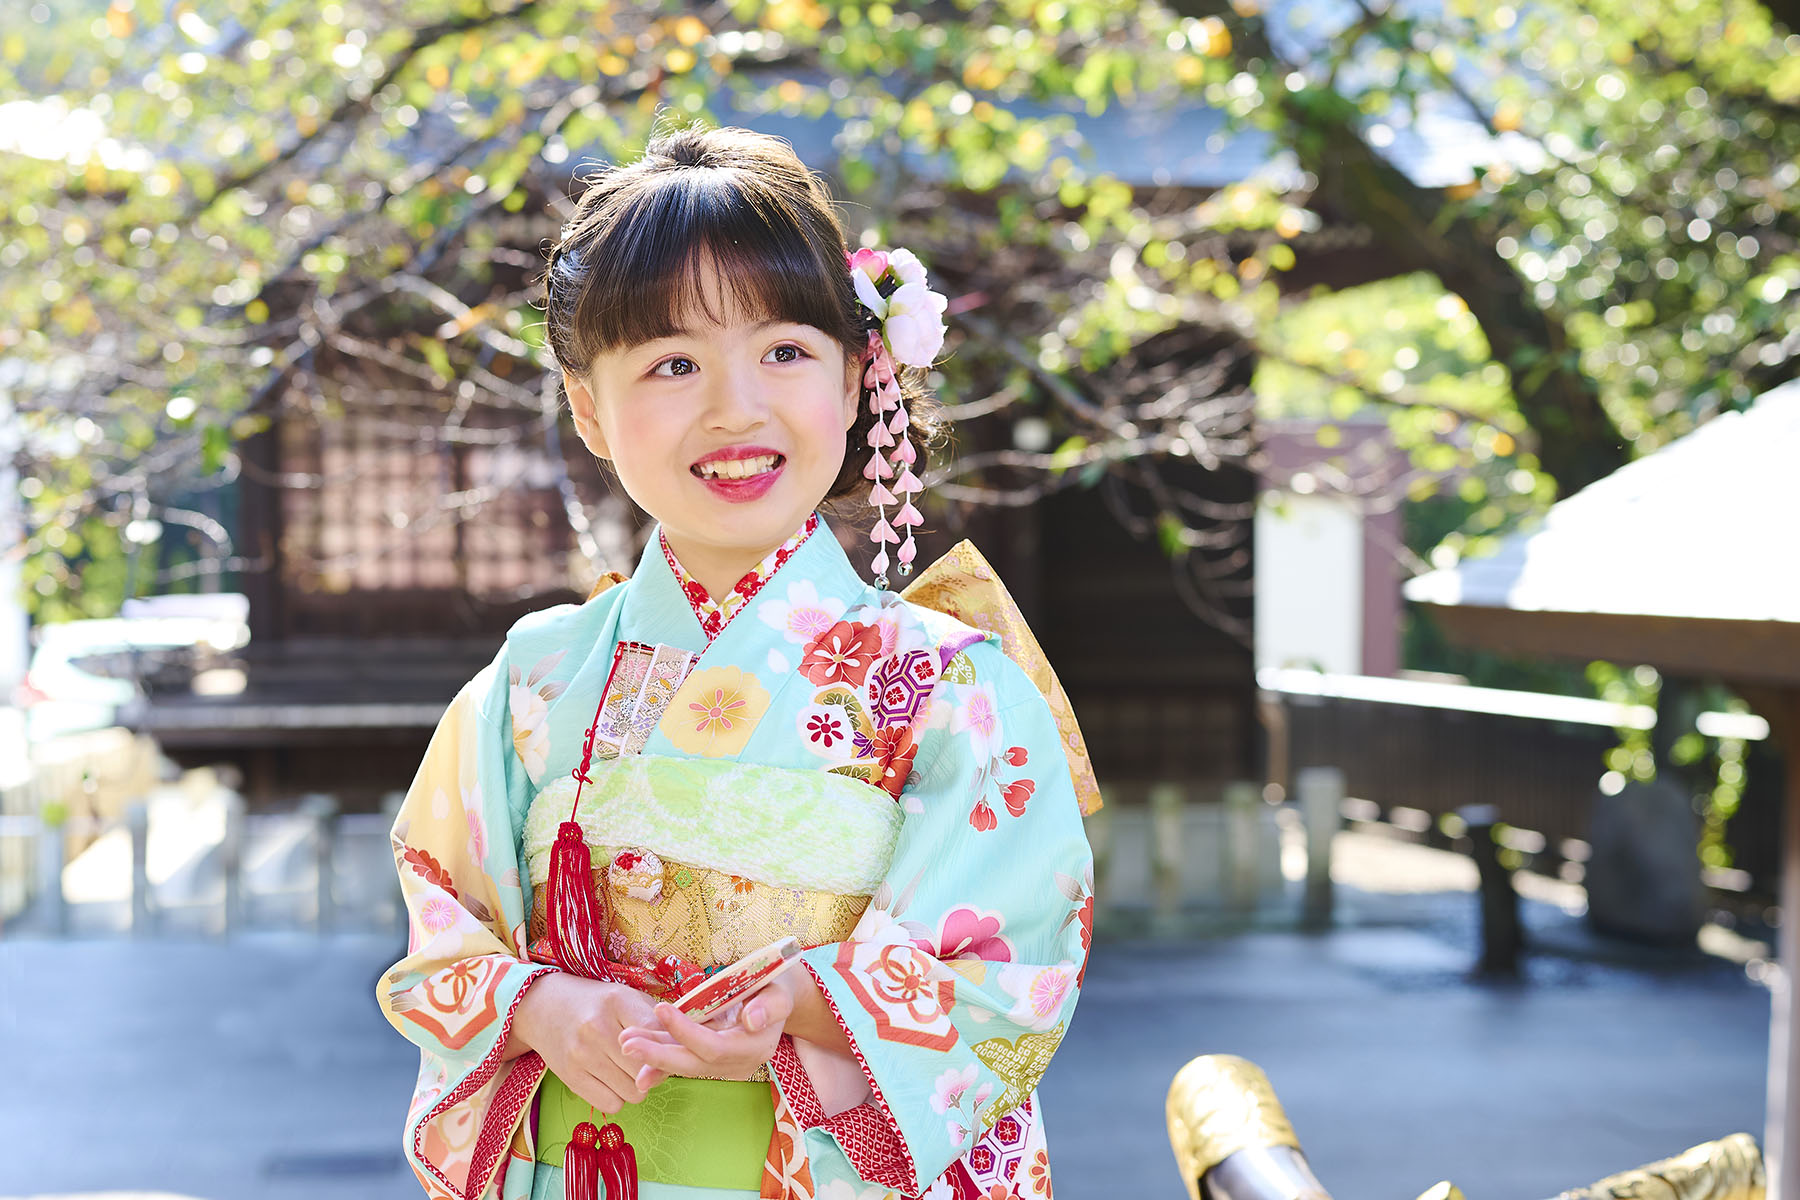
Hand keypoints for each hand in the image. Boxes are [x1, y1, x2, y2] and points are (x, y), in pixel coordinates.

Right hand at [509, 973, 668, 1113]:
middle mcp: (598, 1028)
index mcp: (618, 1001)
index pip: (659, 1035)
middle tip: (648, 1062)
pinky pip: (612, 1105)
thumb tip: (684, 1052)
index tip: (670, 1050)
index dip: (671, 1049)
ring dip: (637, 1086)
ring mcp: (582, 1055)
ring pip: (634, 1092)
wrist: (543, 1006)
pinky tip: (611, 1080)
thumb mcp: (626, 998)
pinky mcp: (569, 1077)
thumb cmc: (595, 1003)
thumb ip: (656, 1022)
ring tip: (627, 1069)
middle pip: (649, 1070)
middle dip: (655, 1071)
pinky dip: (618, 1097)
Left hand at [618, 970, 797, 1085]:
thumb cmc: (778, 986)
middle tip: (626, 1042)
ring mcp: (723, 1065)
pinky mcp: (710, 1059)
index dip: (686, 1032)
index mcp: (756, 1047)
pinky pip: (683, 1060)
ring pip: (684, 1064)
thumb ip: (770, 1005)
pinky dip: (660, 1058)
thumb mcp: (781, 990)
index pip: (715, 1047)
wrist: (778, 997)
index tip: (661, 1009)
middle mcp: (738, 1063)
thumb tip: (752, 1020)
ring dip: (653, 1055)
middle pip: (694, 1064)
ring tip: (625, 1042)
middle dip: (659, 1055)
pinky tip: (637, 1055)